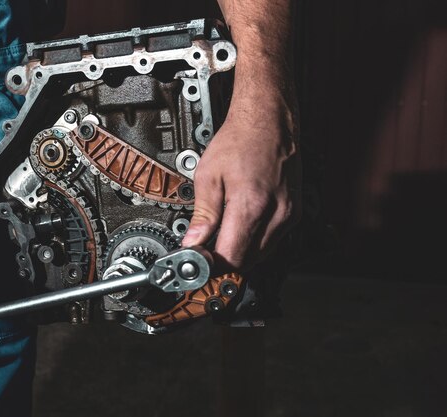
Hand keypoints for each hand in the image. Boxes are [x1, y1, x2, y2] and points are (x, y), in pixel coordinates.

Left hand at [182, 91, 300, 271]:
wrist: (269, 119)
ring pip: (262, 255)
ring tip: (220, 239)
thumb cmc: (241, 139)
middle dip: (223, 261)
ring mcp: (289, 214)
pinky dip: (255, 242)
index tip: (197, 260)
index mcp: (251, 205)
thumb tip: (193, 243)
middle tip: (204, 251)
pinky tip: (240, 229)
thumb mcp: (208, 175)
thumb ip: (202, 214)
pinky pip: (273, 241)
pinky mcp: (295, 212)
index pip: (231, 257)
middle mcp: (276, 213)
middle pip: (247, 261)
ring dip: (240, 253)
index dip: (211, 264)